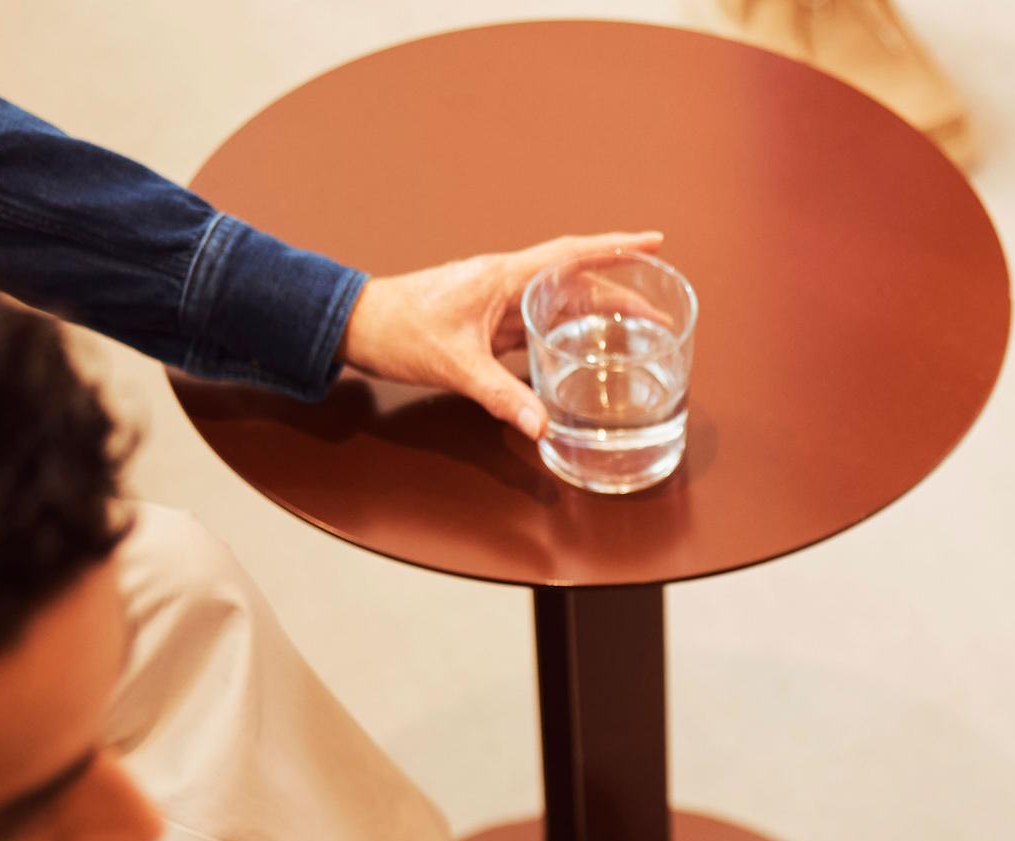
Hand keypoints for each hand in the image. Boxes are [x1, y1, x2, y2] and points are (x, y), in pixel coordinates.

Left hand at [336, 230, 663, 439]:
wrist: (358, 325)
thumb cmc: (399, 329)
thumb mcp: (455, 365)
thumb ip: (501, 395)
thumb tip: (541, 424)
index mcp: (505, 277)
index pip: (572, 254)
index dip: (616, 247)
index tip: (654, 242)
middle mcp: (506, 283)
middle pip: (575, 282)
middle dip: (619, 294)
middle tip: (656, 314)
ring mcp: (497, 301)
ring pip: (558, 302)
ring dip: (595, 315)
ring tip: (630, 334)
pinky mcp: (486, 322)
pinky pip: (537, 323)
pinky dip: (564, 334)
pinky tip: (578, 353)